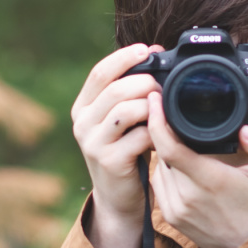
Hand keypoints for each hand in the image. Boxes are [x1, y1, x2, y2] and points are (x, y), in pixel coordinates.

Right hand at [70, 45, 163, 247]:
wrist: (118, 198)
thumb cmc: (125, 152)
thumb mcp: (120, 120)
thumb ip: (129, 91)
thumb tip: (153, 52)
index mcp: (82, 108)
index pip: (99, 72)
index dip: (124, 57)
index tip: (148, 49)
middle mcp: (82, 123)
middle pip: (115, 89)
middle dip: (146, 83)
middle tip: (164, 87)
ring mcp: (93, 143)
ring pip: (126, 110)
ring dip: (152, 106)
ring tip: (165, 110)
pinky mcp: (109, 161)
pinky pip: (139, 136)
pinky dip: (156, 131)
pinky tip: (163, 135)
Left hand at [146, 94, 247, 247]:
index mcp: (208, 180)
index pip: (169, 147)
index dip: (157, 120)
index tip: (155, 98)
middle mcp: (186, 196)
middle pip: (161, 154)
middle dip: (162, 132)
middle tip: (166, 111)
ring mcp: (176, 209)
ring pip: (157, 168)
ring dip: (162, 152)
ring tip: (174, 137)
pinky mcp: (172, 219)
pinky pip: (158, 185)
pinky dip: (164, 170)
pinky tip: (176, 163)